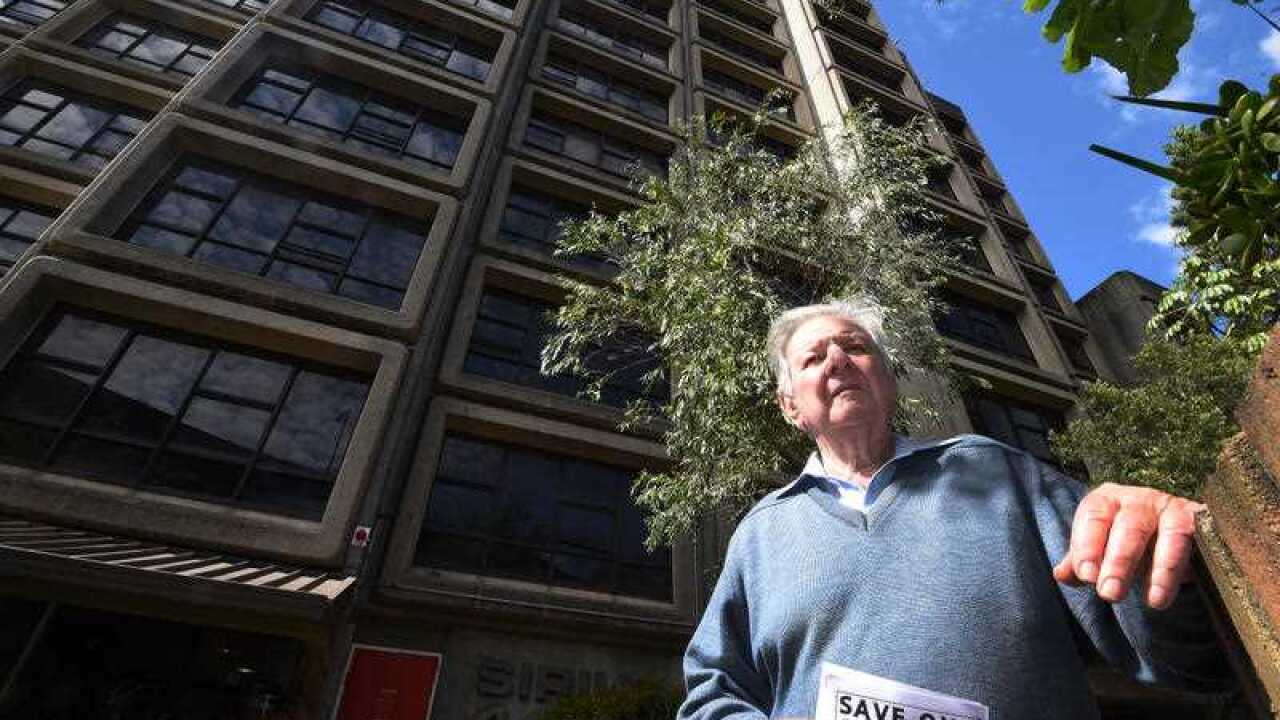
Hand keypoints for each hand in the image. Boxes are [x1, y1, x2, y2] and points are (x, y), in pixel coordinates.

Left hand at [1052, 482, 1204, 608]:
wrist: (1167, 530)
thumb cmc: (1120, 539)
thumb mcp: (1099, 548)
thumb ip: (1080, 561)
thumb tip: (1062, 576)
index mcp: (1106, 500)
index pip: (1093, 518)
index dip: (1088, 546)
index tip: (1086, 576)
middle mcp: (1138, 499)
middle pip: (1128, 527)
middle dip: (1119, 562)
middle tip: (1110, 594)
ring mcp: (1170, 508)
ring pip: (1168, 536)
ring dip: (1160, 570)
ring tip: (1153, 602)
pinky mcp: (1196, 522)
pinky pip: (1194, 545)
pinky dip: (1182, 569)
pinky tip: (1175, 591)